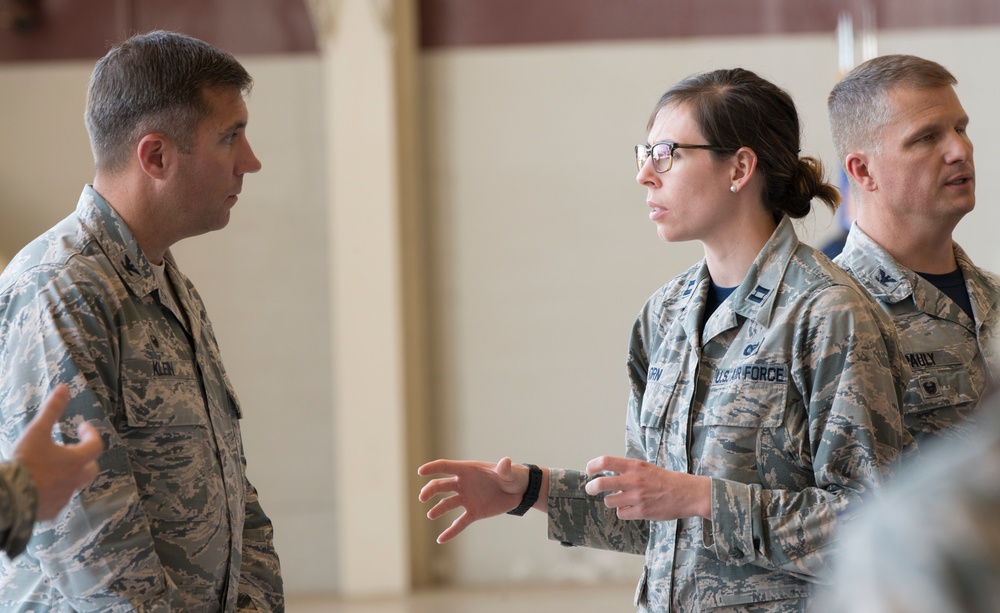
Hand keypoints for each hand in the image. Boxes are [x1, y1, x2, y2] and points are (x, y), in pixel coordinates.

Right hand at [13, 385, 104, 520]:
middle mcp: (75, 480)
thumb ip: (52, 409)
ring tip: (52, 467)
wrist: (9, 497)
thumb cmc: (26, 462)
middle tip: (71, 449)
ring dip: (68, 474)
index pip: (96, 445)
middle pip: (91, 468)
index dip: (91, 434)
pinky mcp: (51, 512)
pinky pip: (58, 500)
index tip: (83, 427)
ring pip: (74, 485)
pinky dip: (54, 491)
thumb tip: (64, 387)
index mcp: (76, 461)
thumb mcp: (38, 431)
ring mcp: (64, 498)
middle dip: (85, 457)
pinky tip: (41, 487)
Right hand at [418, 457, 530, 542]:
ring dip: (438, 509)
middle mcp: (463, 484)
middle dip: (430, 490)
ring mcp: (467, 499)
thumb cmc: (512, 476)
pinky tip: (440, 539)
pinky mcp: (474, 512)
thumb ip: (504, 469)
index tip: (420, 472)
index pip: (446, 467)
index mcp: (468, 470)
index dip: (433, 468)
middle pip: (441, 486)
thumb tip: (506, 462)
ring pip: (447, 504)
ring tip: (431, 515)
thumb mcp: (509, 472)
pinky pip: (459, 523)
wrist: (519, 492)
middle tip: (422, 497)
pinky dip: (450, 531)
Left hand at [584, 455, 710, 521]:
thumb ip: (628, 470)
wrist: (687, 493)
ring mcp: (637, 497)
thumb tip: (607, 473)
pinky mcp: (641, 512)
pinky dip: (623, 512)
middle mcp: (634, 480)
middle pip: (601, 484)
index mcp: (634, 466)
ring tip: (620, 500)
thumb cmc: (665, 480)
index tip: (589, 471)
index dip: (593, 466)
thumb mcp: (646, 467)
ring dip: (611, 501)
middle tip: (589, 488)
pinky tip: (631, 508)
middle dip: (591, 487)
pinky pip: (621, 513)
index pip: (605, 461)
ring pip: (609, 501)